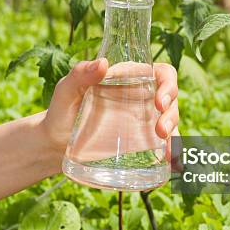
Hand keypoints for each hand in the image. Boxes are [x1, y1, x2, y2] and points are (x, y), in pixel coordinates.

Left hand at [42, 58, 178, 160]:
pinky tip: (171, 166)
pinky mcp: (141, 146)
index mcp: (130, 79)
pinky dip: (172, 156)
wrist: (55, 145)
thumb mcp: (66, 91)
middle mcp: (142, 99)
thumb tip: (102, 64)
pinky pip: (164, 148)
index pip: (161, 74)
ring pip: (172, 125)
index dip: (168, 85)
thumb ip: (79, 74)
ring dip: (175, 137)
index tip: (159, 101)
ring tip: (167, 154)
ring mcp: (143, 124)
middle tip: (160, 132)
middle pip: (171, 101)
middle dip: (172, 115)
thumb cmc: (61, 111)